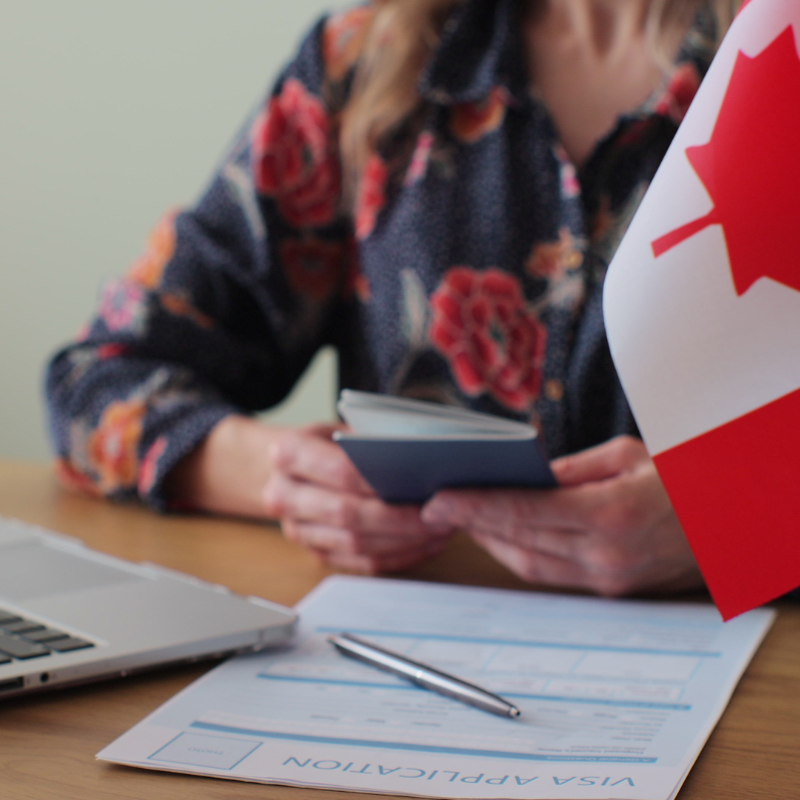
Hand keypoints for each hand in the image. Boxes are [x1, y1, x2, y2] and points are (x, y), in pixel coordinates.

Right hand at [263, 424, 453, 572]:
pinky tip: (426, 544)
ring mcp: (297, 531)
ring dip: (404, 540)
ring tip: (441, 529)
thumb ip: (371, 442)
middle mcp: (283, 495)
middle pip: (348, 513)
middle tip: (440, 512)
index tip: (420, 483)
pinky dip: (399, 556)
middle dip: (399, 517)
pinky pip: (362, 563)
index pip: (341, 471)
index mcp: (288, 454)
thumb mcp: (342, 428)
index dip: (381, 480)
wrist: (291, 470)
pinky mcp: (317, 554)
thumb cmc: (327, 444)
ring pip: (357, 544)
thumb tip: (421, 460)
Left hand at [421, 435, 703, 595]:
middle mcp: (606, 555)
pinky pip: (550, 573)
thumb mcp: (627, 454)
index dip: (475, 507)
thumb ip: (570, 469)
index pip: (525, 513)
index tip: (437, 500)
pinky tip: (498, 535)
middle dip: (471, 524)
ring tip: (458, 518)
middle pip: (520, 541)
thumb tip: (524, 477)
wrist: (732, 522)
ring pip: (530, 565)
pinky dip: (518, 554)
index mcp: (611, 514)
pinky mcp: (611, 588)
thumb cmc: (684, 476)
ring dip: (490, 542)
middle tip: (434, 507)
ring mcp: (609, 578)